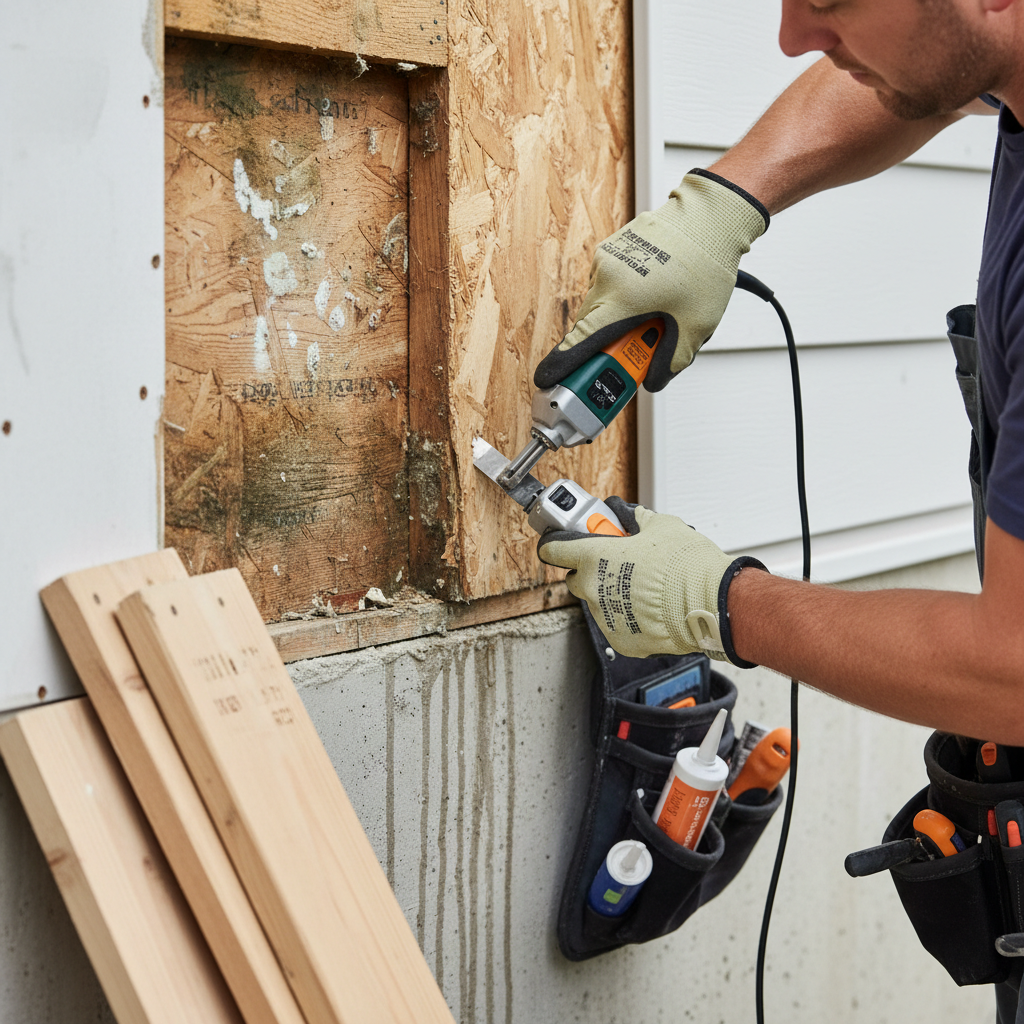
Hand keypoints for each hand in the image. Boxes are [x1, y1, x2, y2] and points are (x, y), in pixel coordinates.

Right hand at [534, 170, 767, 393]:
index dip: (562, 364)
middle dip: (606, 344)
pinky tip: (654, 290)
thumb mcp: (697, 325)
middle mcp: (607, 276)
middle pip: (590, 325)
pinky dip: (624, 295)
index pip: (581, 341)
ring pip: (600, 303)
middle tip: (634, 353)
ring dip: (617, 317)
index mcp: (622, 298)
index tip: (548, 378)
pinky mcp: (614, 247)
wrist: (712, 215)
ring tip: (655, 313)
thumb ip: (672, 360)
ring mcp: (608, 258)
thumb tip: (654, 379)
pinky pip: (609, 282)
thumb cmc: (706, 263)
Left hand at [538, 497, 766, 664]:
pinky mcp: (621, 641)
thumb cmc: (687, 566)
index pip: (554, 550)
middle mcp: (593, 589)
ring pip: (598, 604)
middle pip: (575, 579)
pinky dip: (628, 618)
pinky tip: (649, 609)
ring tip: (642, 589)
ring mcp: (606, 618)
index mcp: (595, 558)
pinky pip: (616, 625)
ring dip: (611, 596)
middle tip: (615, 564)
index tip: (560, 544)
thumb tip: (634, 517)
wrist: (710, 604)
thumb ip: (640, 521)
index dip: (556, 545)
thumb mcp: (663, 526)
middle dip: (590, 572)